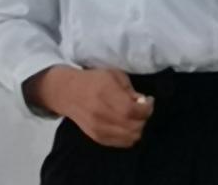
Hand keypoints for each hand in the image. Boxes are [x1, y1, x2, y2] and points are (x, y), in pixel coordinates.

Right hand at [30, 66, 154, 147]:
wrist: (68, 93)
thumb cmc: (93, 79)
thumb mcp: (113, 74)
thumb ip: (129, 88)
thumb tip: (142, 102)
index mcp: (106, 94)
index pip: (133, 110)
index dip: (147, 108)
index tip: (149, 100)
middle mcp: (102, 114)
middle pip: (134, 126)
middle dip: (144, 118)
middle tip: (142, 108)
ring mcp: (99, 129)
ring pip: (131, 137)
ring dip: (138, 128)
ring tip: (135, 117)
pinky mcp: (98, 138)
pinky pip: (122, 143)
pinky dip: (129, 136)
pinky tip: (127, 125)